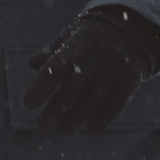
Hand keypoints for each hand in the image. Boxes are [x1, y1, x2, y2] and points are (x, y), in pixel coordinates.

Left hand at [24, 3, 159, 133]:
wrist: (131, 28)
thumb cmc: (90, 37)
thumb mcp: (70, 37)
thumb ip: (51, 52)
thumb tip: (32, 64)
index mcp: (76, 46)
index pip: (56, 68)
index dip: (42, 86)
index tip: (28, 104)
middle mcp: (95, 58)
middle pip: (73, 90)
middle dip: (56, 111)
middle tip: (42, 128)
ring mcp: (114, 70)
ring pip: (93, 100)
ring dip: (76, 119)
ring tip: (62, 130)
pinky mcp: (130, 81)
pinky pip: (116, 104)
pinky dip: (104, 117)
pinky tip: (90, 127)